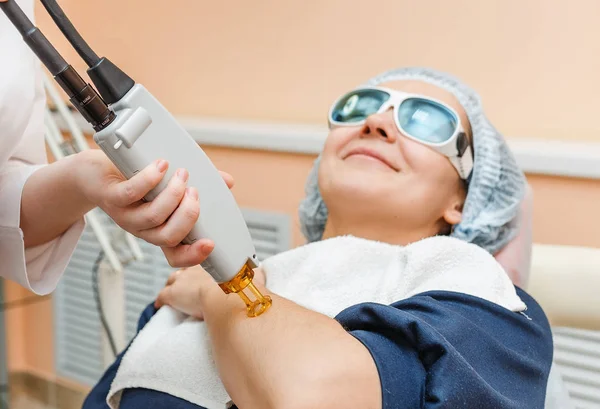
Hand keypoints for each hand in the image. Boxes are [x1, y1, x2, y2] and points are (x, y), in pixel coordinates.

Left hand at [75, 149, 234, 266]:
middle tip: (194, 192)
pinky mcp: (110, 198)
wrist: (92, 174)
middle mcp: (142, 228)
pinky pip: (131, 194)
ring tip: (181, 174)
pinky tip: (160, 167)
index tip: (211, 243)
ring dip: (172, 195)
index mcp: (158, 230)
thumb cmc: (134, 179)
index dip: (193, 256)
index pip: (176, 255)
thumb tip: (227, 182)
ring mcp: (125, 215)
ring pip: (152, 217)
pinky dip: (149, 180)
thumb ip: (198, 183)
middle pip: (168, 238)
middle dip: (187, 216)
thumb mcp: (169, 183)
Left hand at [155, 264, 266, 319]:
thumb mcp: (252, 276)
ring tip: (175, 292)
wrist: (225, 297)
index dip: (203, 266)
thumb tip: (262, 271)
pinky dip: (161, 301)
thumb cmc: (238, 287)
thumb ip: (255, 273)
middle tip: (188, 281)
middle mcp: (195, 268)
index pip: (203, 259)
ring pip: (172, 279)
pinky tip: (160, 305)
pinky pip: (162, 297)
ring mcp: (182, 281)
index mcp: (213, 262)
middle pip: (186, 267)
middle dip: (186, 274)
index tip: (205, 271)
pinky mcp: (172, 295)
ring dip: (173, 285)